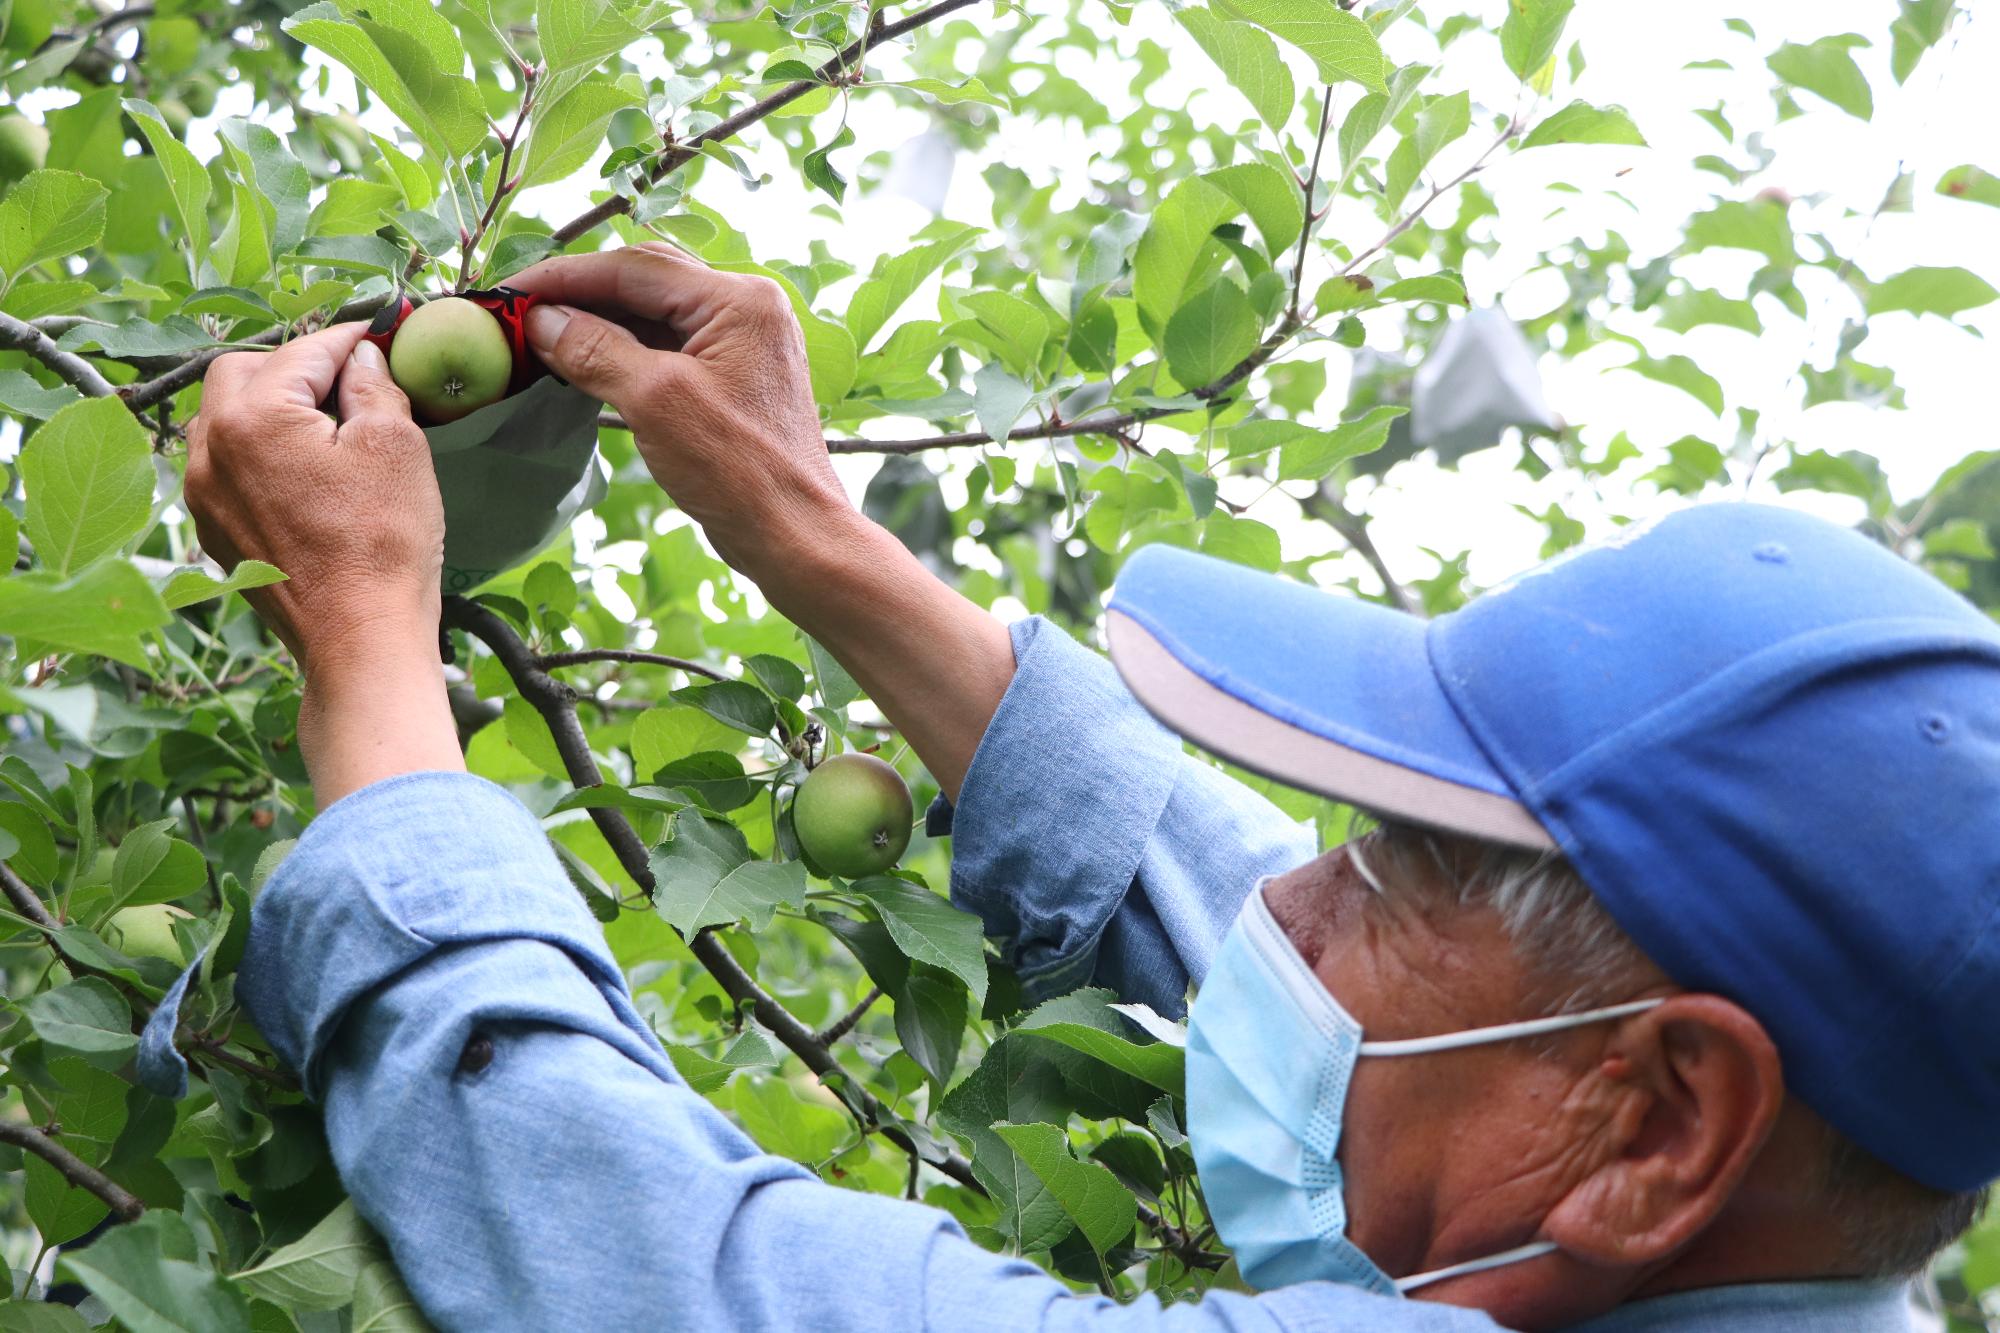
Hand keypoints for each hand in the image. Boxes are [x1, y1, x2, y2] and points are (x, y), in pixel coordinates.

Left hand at [188, 323, 461, 806]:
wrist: (359, 638)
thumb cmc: (383, 545)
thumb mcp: (397, 447)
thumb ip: (374, 386)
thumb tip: (362, 360)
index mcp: (254, 416)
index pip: (302, 352)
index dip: (347, 339)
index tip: (375, 335)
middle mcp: (211, 449)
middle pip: (242, 373)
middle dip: (293, 368)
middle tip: (347, 382)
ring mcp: (203, 494)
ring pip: (224, 419)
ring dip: (268, 409)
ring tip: (322, 428)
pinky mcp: (212, 531)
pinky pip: (223, 468)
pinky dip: (256, 454)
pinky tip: (301, 475)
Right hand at [510, 244, 842, 572]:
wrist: (794, 536)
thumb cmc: (737, 470)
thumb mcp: (655, 401)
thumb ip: (595, 350)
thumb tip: (541, 320)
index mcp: (739, 300)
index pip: (636, 268)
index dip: (565, 277)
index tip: (508, 293)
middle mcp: (746, 309)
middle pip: (646, 282)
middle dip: (580, 295)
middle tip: (518, 313)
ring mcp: (741, 344)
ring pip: (654, 316)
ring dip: (597, 324)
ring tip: (538, 337)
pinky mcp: (730, 379)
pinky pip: (666, 348)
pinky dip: (621, 352)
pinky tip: (580, 363)